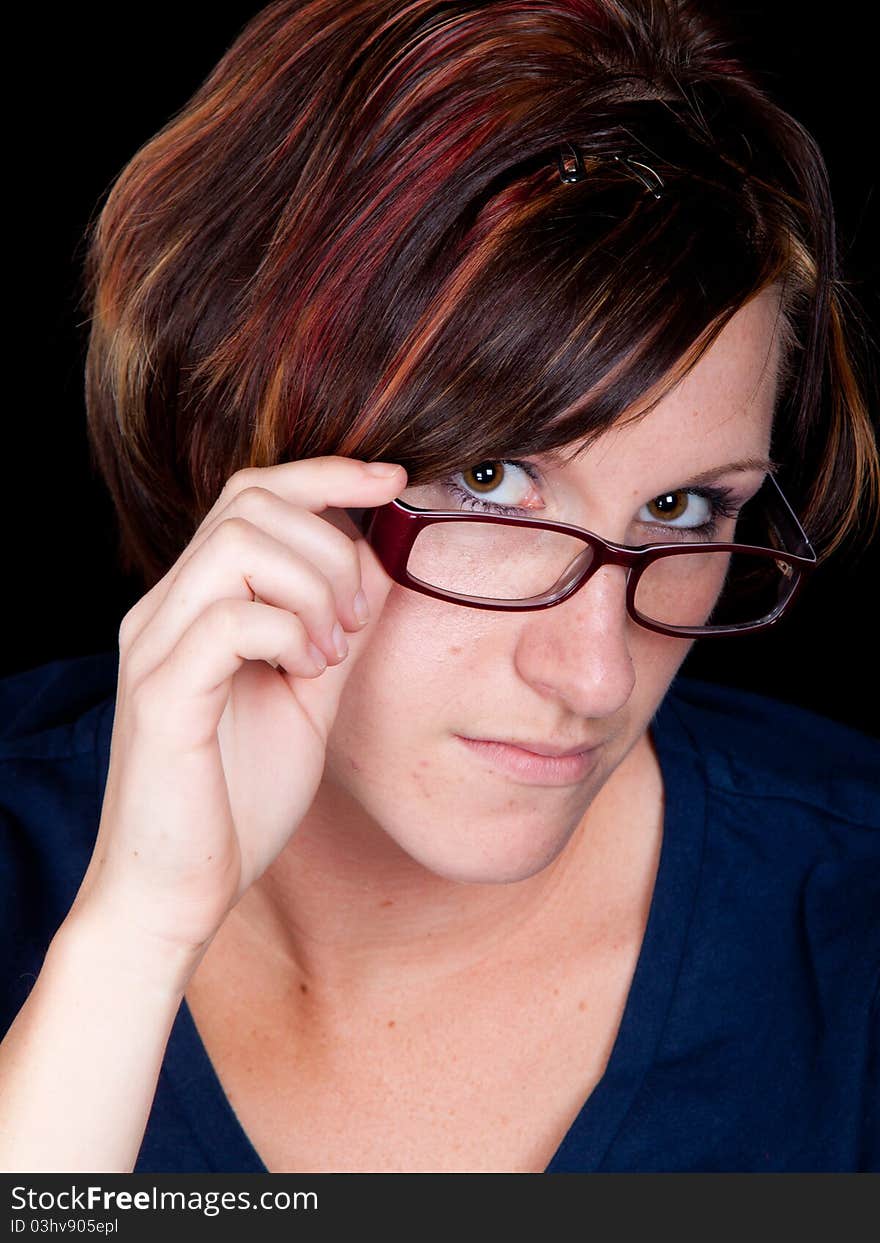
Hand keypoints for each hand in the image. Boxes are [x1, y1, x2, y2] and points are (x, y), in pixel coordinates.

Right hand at [69, 456, 405, 970]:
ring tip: (329, 653)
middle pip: (251, 501)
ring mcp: (156, 646)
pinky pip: (233, 617)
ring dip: (313, 587)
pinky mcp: (162, 693)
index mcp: (195, 605)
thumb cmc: (237, 800)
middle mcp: (164, 609)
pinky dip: (291, 633)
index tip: (394, 479)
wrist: (176, 893)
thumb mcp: (309, 698)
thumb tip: (376, 563)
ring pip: (241, 544)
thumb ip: (335, 628)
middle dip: (330, 545)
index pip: (252, 494)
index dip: (327, 473)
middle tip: (353, 621)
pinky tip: (305, 673)